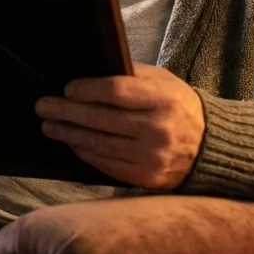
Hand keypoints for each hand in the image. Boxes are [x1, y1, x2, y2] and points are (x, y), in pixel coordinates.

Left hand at [35, 63, 204, 189]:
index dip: (88, 90)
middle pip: (102, 119)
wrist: (210, 147)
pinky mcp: (144, 178)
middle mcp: (158, 130)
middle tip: (43, 106)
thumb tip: (90, 74)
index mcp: (164, 100)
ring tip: (50, 125)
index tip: (67, 89)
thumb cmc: (180, 107)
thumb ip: (132, 76)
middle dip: (67, 112)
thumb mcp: (164, 82)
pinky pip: (106, 164)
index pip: (117, 92)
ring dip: (69, 133)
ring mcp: (151, 157)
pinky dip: (85, 152)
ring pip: (99, 144)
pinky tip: (72, 142)